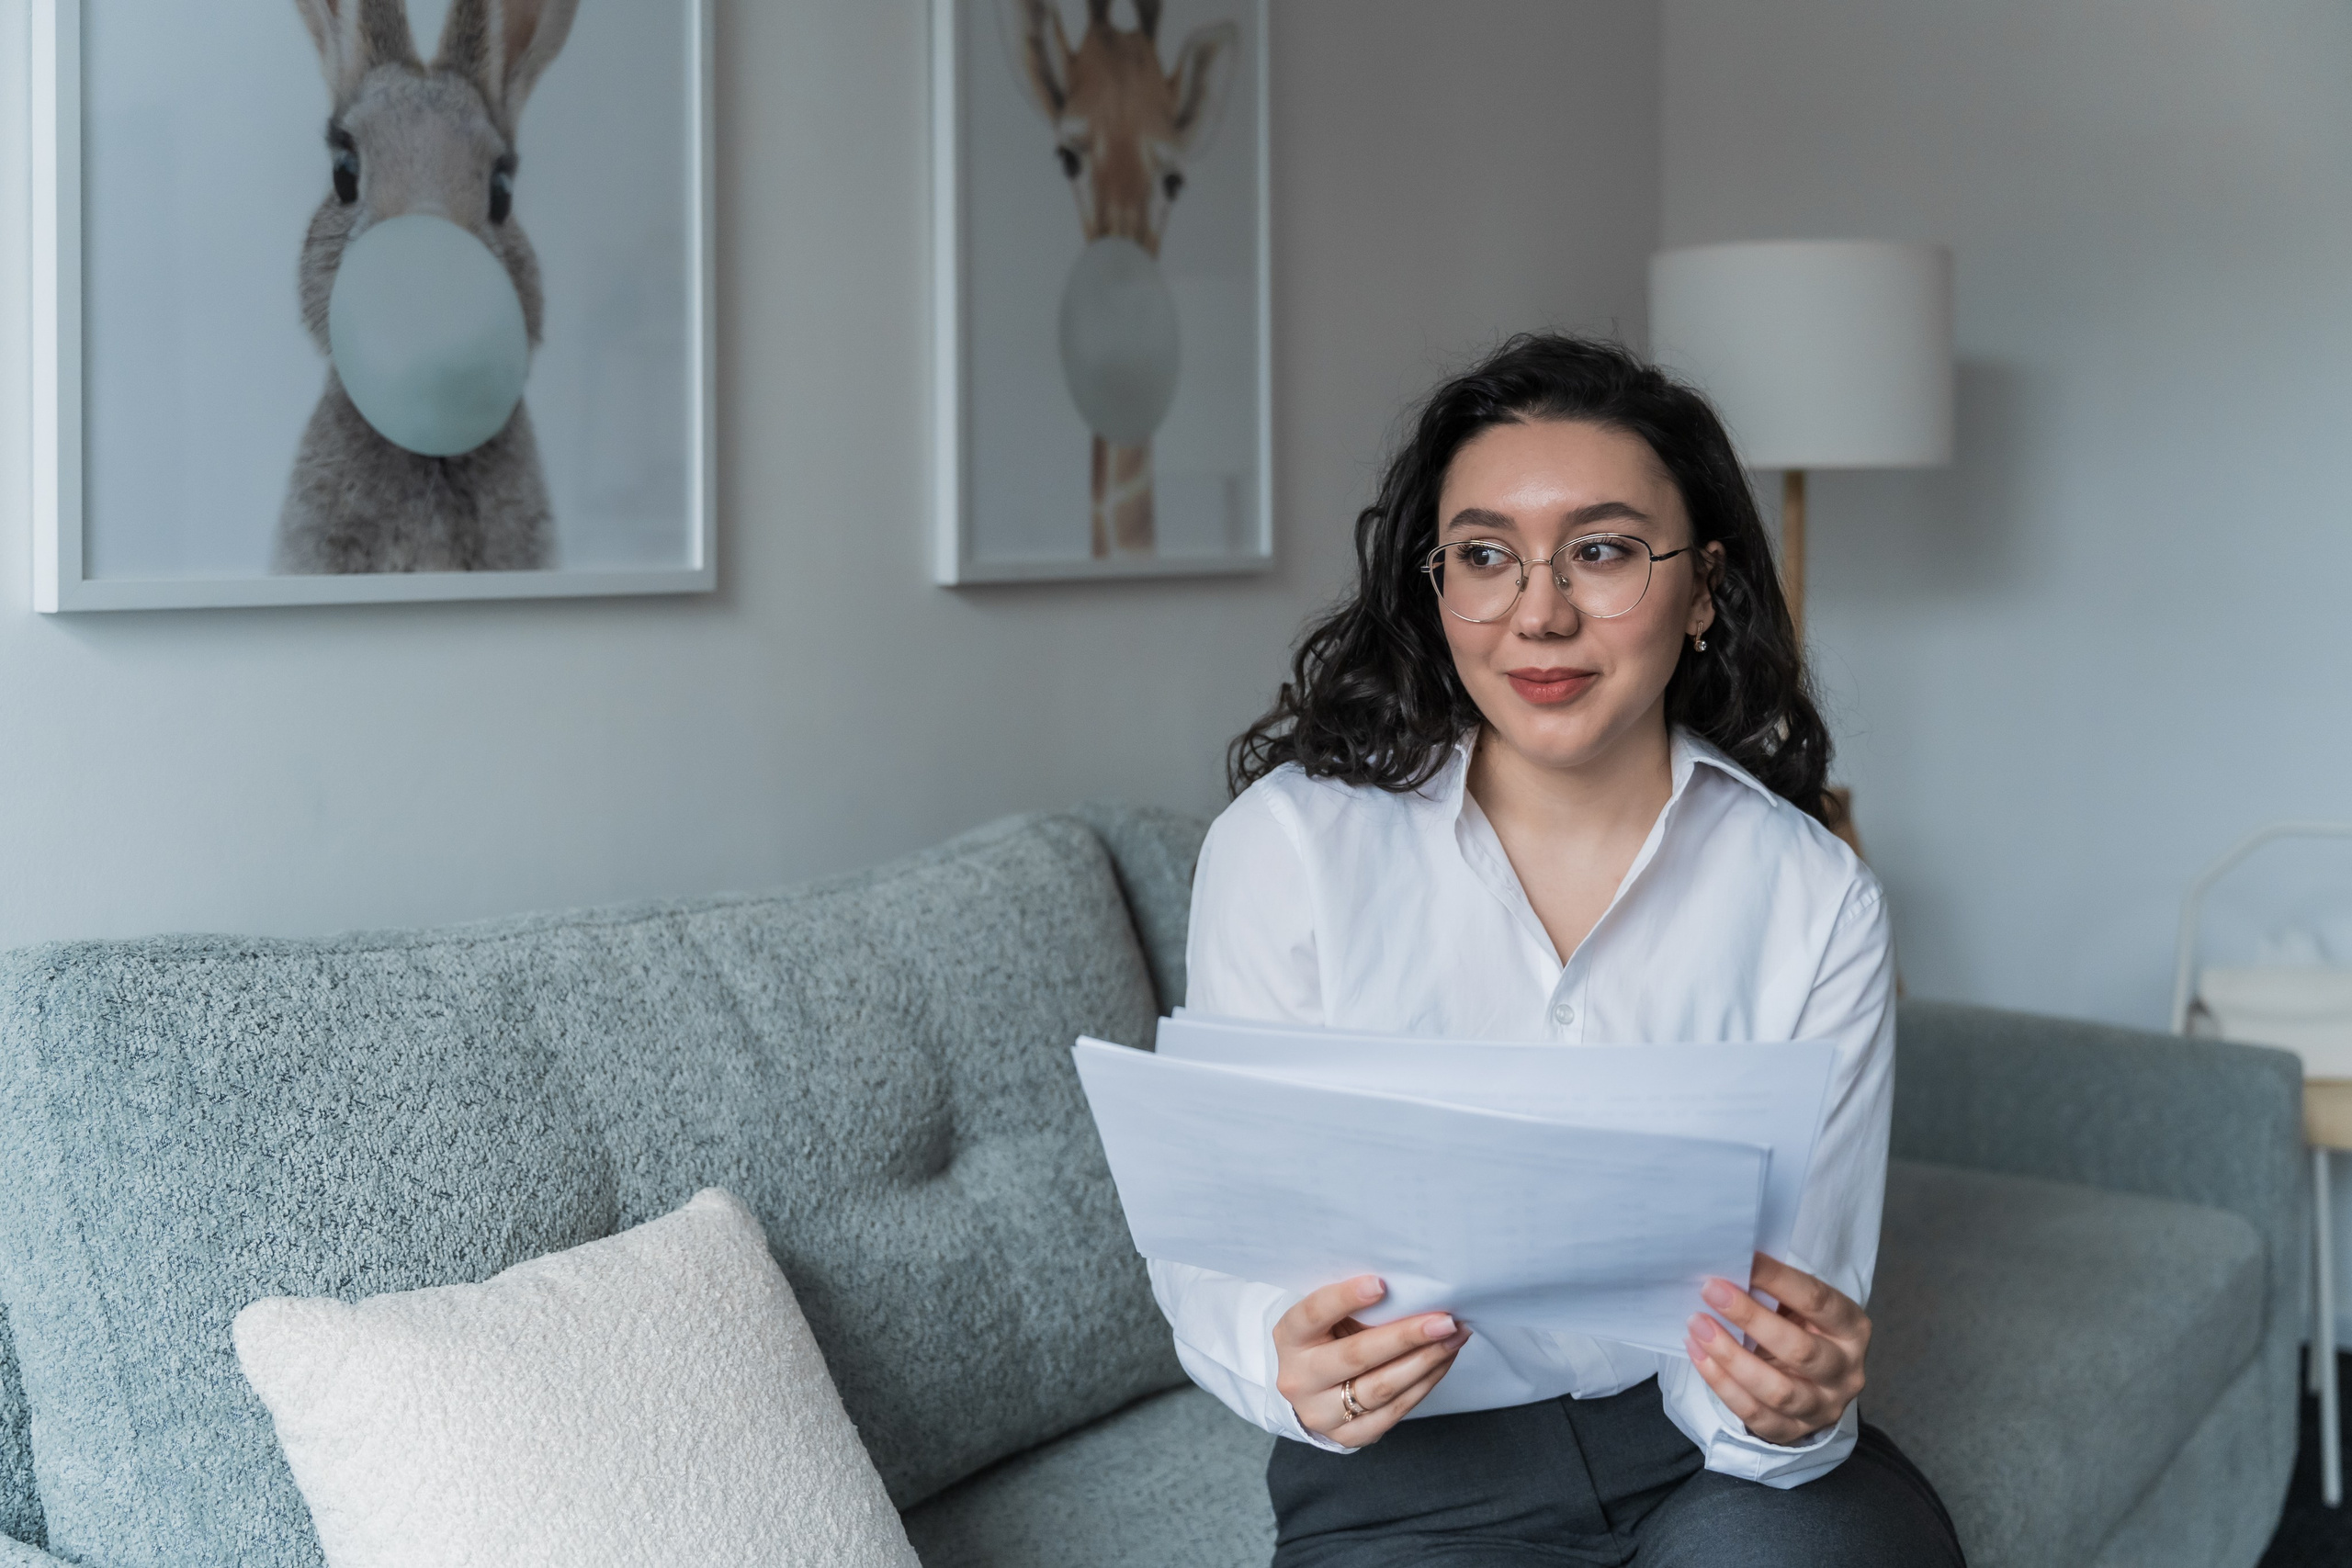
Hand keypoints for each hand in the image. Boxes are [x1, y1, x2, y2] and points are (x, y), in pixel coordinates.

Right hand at [1273, 1275, 1472, 1445]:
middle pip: (1357, 1356)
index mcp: (1289, 1337)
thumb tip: (1412, 1291)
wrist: (1308, 1389)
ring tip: (1454, 1339)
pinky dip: (1423, 1384)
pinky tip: (1442, 1362)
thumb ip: (1354, 1306)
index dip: (1346, 1298)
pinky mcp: (1348, 1436)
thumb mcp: (1326, 1317)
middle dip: (1407, 1336)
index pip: (1314, 1313)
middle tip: (1445, 1321)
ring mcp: (1320, 1412)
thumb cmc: (1326, 1338)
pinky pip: (1394, 1412)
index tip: (1381, 1284)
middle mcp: (1299, 1378)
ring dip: (1425, 1362)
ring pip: (1380, 1388)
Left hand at [1684, 1253, 1869, 1445]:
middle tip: (1711, 1291)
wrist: (1812, 1383)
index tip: (1743, 1259)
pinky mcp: (1794, 1432)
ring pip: (1777, 1389)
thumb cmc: (1799, 1329)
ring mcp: (1823, 1406)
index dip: (1778, 1279)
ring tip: (1697, 1325)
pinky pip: (1754, 1413)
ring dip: (1730, 1356)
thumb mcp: (1800, 1307)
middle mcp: (1846, 1371)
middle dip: (1749, 1317)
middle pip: (1798, 1348)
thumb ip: (1775, 1290)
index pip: (1817, 1301)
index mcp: (1852, 1328)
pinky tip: (1698, 1355)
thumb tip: (1730, 1265)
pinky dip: (1721, 1384)